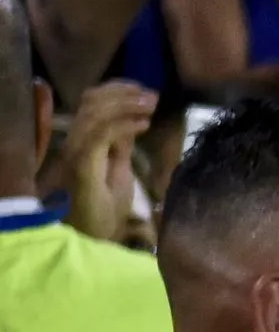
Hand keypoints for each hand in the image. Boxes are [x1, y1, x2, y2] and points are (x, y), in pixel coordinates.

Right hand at [62, 79, 154, 244]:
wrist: (91, 241)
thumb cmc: (102, 211)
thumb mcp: (117, 172)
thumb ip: (119, 147)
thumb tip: (131, 124)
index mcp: (82, 144)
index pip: (90, 104)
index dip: (114, 91)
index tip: (141, 90)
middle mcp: (73, 144)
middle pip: (90, 102)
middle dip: (123, 93)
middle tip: (151, 95)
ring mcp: (76, 155)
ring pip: (94, 114)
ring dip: (125, 105)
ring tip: (150, 106)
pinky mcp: (82, 168)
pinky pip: (99, 136)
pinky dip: (122, 124)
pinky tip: (143, 124)